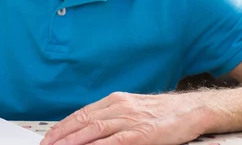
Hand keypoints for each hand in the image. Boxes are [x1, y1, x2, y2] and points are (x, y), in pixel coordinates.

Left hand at [40, 92, 208, 144]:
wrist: (192, 110)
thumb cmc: (163, 113)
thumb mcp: (133, 109)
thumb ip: (112, 118)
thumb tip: (90, 131)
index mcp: (115, 101)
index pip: (81, 113)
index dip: (63, 126)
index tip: (49, 137)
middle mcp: (120, 107)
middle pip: (83, 121)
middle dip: (61, 135)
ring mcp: (131, 119)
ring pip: (94, 130)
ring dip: (73, 141)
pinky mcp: (143, 134)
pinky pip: (116, 141)